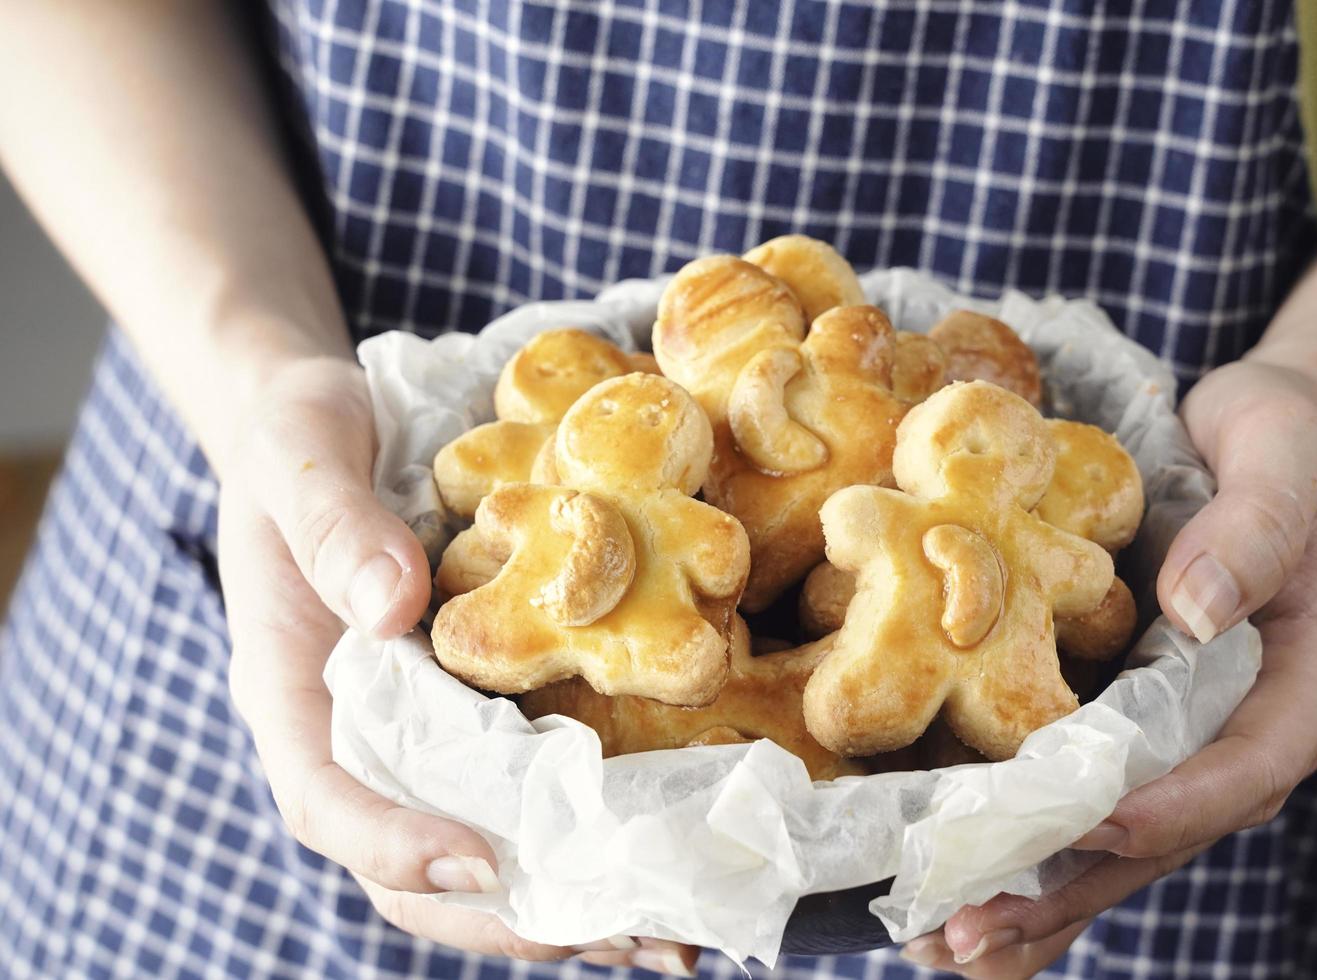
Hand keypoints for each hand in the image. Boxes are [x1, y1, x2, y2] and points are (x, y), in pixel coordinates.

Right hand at [218, 357, 698, 972]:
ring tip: (674, 931)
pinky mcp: (484, 708)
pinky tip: (672, 851)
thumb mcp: (300, 452)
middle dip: (514, 911)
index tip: (484, 859)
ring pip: (483, 846)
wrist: (332, 421)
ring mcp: (425, 730)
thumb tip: (393, 606)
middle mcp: (360, 732)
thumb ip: (335, 525)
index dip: (396, 844)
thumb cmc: (302, 433)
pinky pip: (531, 786)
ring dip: (572, 900)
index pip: (327, 799)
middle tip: (624, 931)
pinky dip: (593, 831)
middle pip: (416, 863)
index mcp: (292, 688)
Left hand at [901, 360, 1316, 976]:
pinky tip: (961, 890)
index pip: (1250, 764)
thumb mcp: (1282, 459)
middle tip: (973, 928)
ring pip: (1122, 839)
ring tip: (947, 942)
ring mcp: (1191, 734)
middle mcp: (1246, 726)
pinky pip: (1090, 802)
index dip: (1175, 803)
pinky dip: (1031, 850)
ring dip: (1039, 894)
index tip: (1092, 822)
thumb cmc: (1281, 440)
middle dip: (1075, 882)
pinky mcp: (1137, 723)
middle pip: (1171, 830)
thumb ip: (1253, 531)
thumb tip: (1198, 611)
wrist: (1263, 432)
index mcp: (1301, 676)